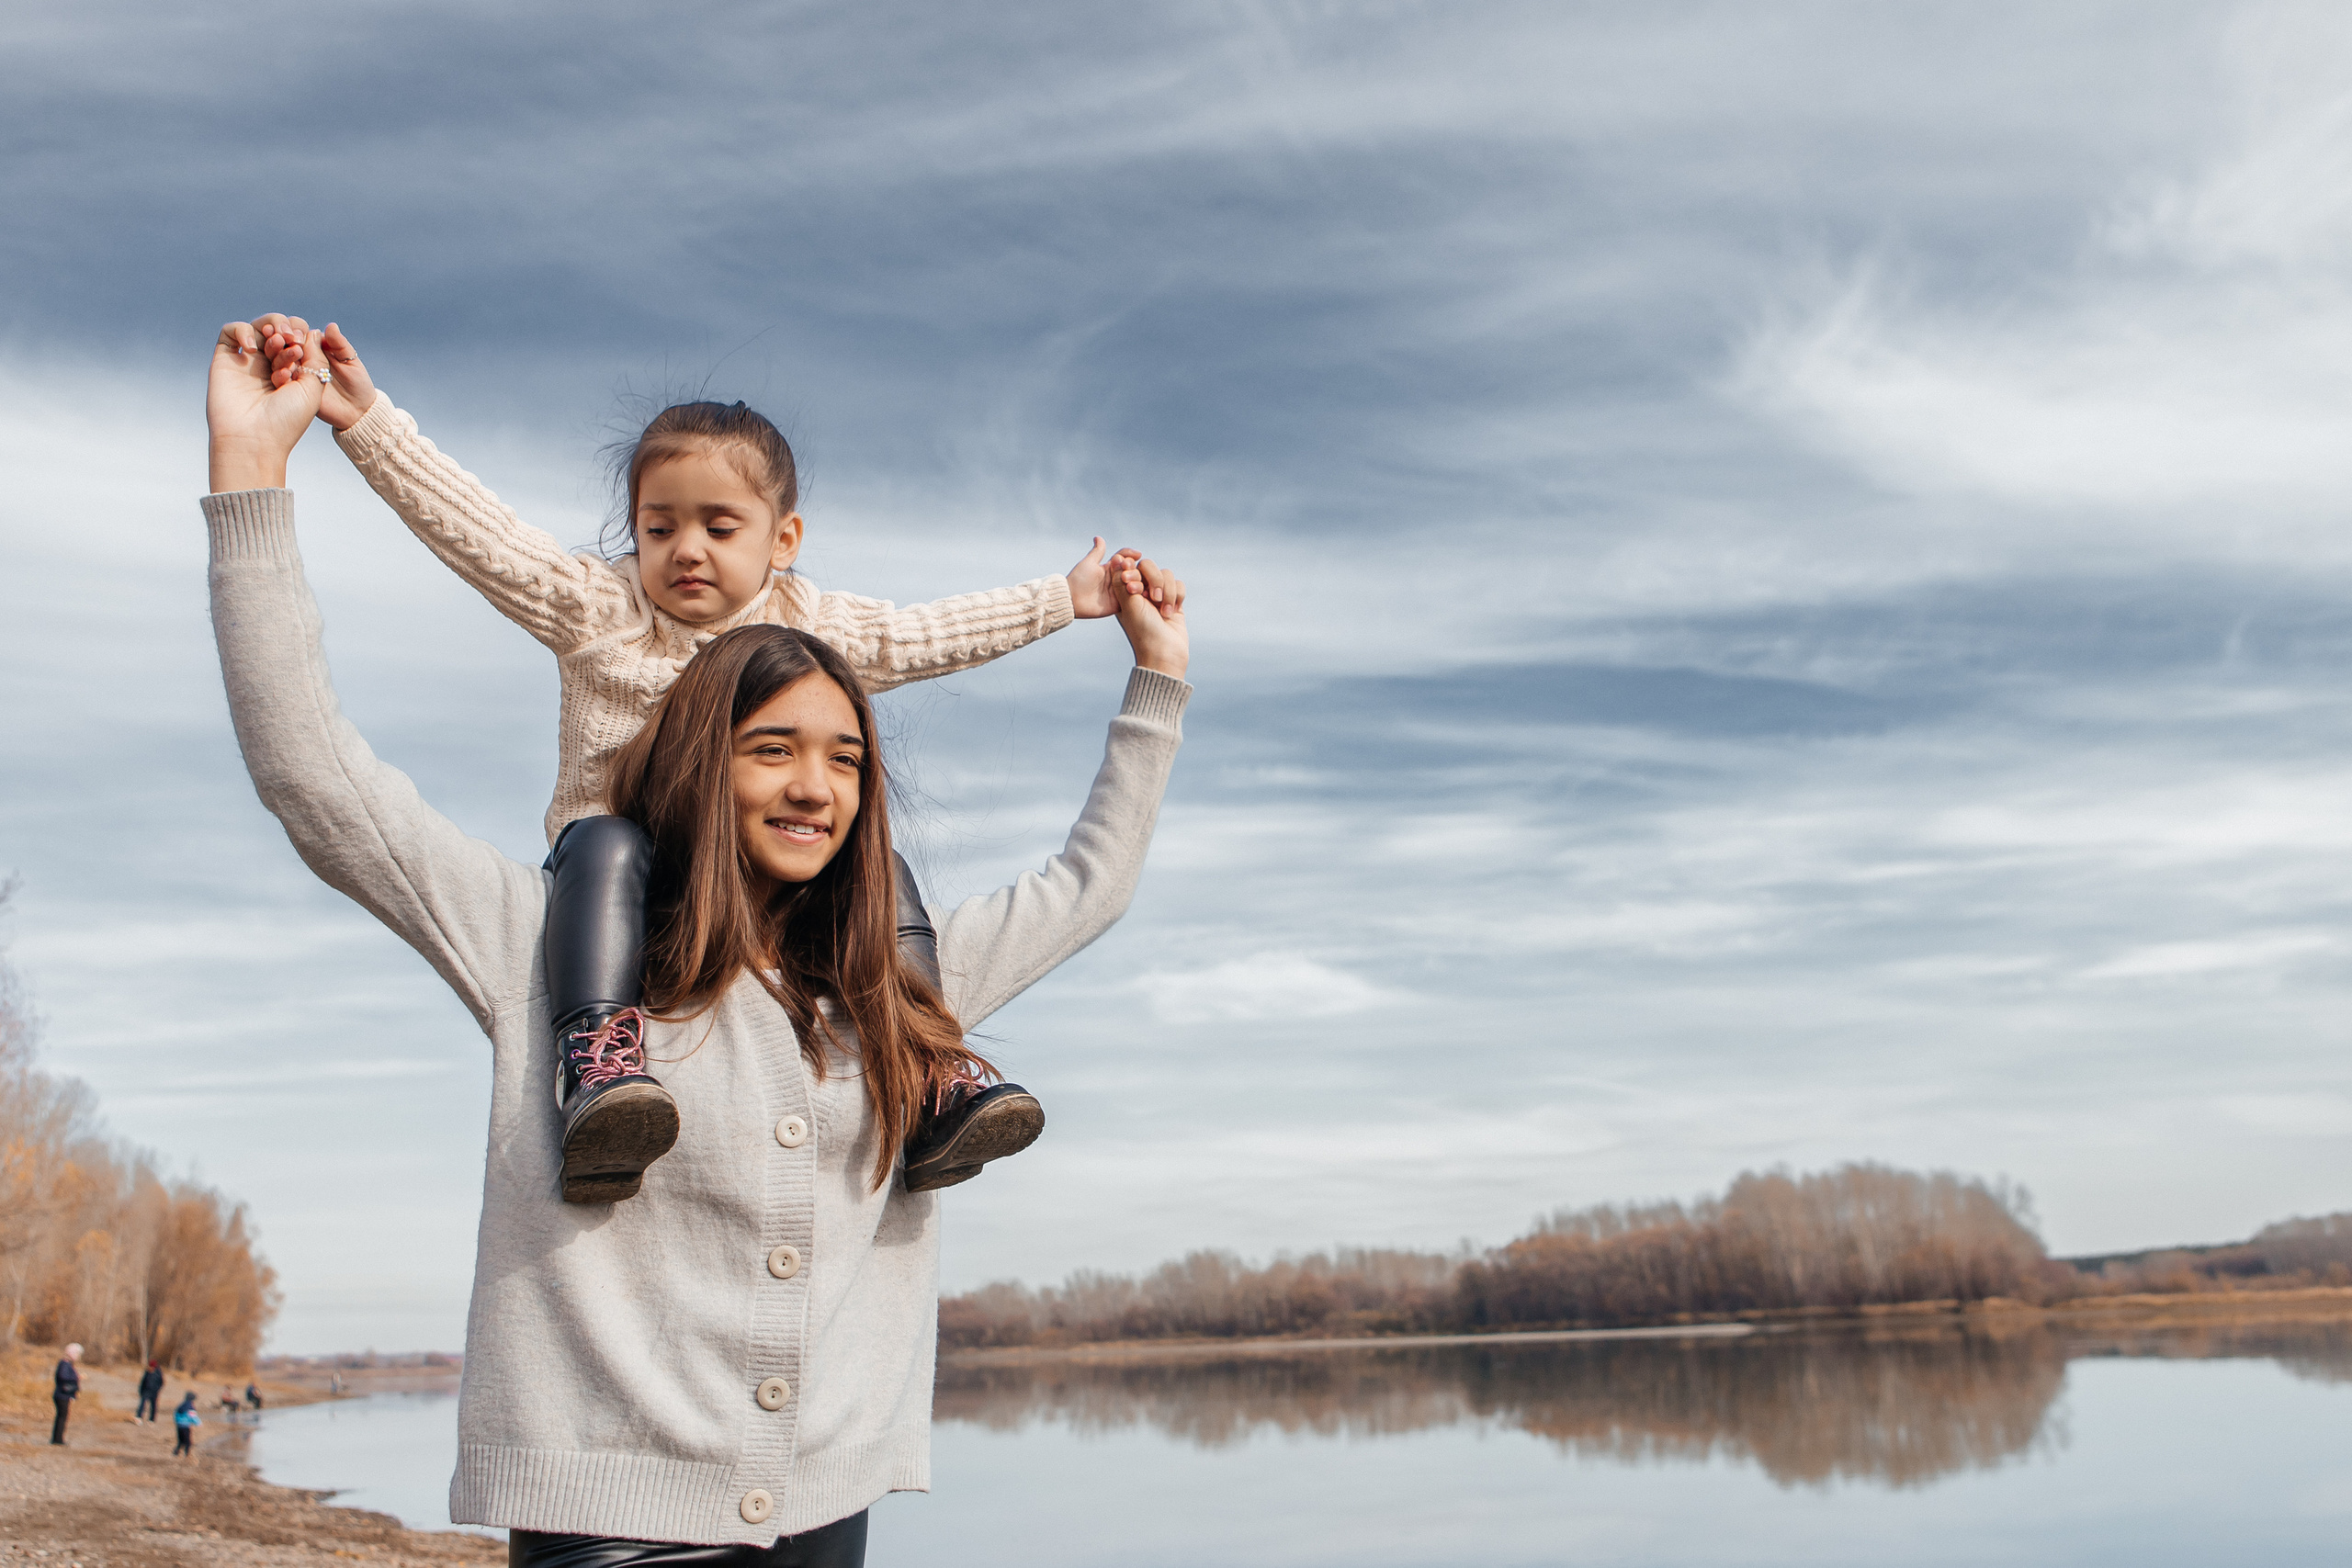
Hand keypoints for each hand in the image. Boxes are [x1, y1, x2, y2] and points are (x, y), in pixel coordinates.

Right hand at [207, 321, 322, 492]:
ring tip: (276, 339)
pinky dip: (243, 330)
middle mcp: (269, 366)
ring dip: (270, 325)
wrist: (254, 439)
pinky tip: (253, 348)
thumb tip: (311, 332)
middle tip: (291, 338)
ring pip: (257, 327)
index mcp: (292, 373)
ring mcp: (247, 363)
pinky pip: (230, 331)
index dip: (302, 336)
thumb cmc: (286, 420)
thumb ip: (315, 358)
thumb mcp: (313, 388)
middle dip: (288, 327)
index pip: (298, 341)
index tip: (302, 346)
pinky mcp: (225, 360)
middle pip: (279, 330)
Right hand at [257, 314, 377, 430]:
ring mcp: (298, 374)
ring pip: (283, 362)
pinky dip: (281, 376)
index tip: (294, 333)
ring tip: (285, 357)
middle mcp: (305, 359)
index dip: (296, 332)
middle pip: (289, 346)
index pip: (303, 335)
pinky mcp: (294, 389)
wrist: (357, 411)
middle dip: (285, 342)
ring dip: (281, 357)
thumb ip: (340, 344)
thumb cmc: (358, 384)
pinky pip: (282, 381)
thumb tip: (330, 325)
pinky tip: (284, 374)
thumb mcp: (351, 362)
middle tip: (285, 341)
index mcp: (318, 349)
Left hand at [1065, 537, 1145, 618]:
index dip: (1130, 555)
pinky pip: (1132, 599)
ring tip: (1126, 579)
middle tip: (1126, 567)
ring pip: (1135, 583)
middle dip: (1132, 567)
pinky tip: (1133, 589)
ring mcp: (1119, 592)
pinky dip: (1136, 593)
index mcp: (1110, 568)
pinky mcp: (1119, 604)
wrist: (1072, 599)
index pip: (1125, 558)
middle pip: (1132, 570)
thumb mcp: (1089, 562)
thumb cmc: (1078, 579)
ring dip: (1135, 579)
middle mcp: (1116, 579)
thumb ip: (1097, 551)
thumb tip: (1098, 537)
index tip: (1136, 554)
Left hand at [1115, 557, 1186, 678]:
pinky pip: (1179, 585)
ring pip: (1166, 574)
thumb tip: (1117, 558)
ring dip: (1167, 591)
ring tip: (1164, 610)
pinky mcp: (1175, 601)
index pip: (1129, 567)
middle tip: (1152, 597)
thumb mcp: (1128, 605)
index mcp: (1125, 592)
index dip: (1131, 571)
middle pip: (1149, 566)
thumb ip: (1122, 580)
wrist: (1164, 653)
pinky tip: (1172, 612)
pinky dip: (1177, 596)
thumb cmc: (1143, 631)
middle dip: (1153, 579)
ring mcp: (1159, 596)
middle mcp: (1141, 592)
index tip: (1131, 583)